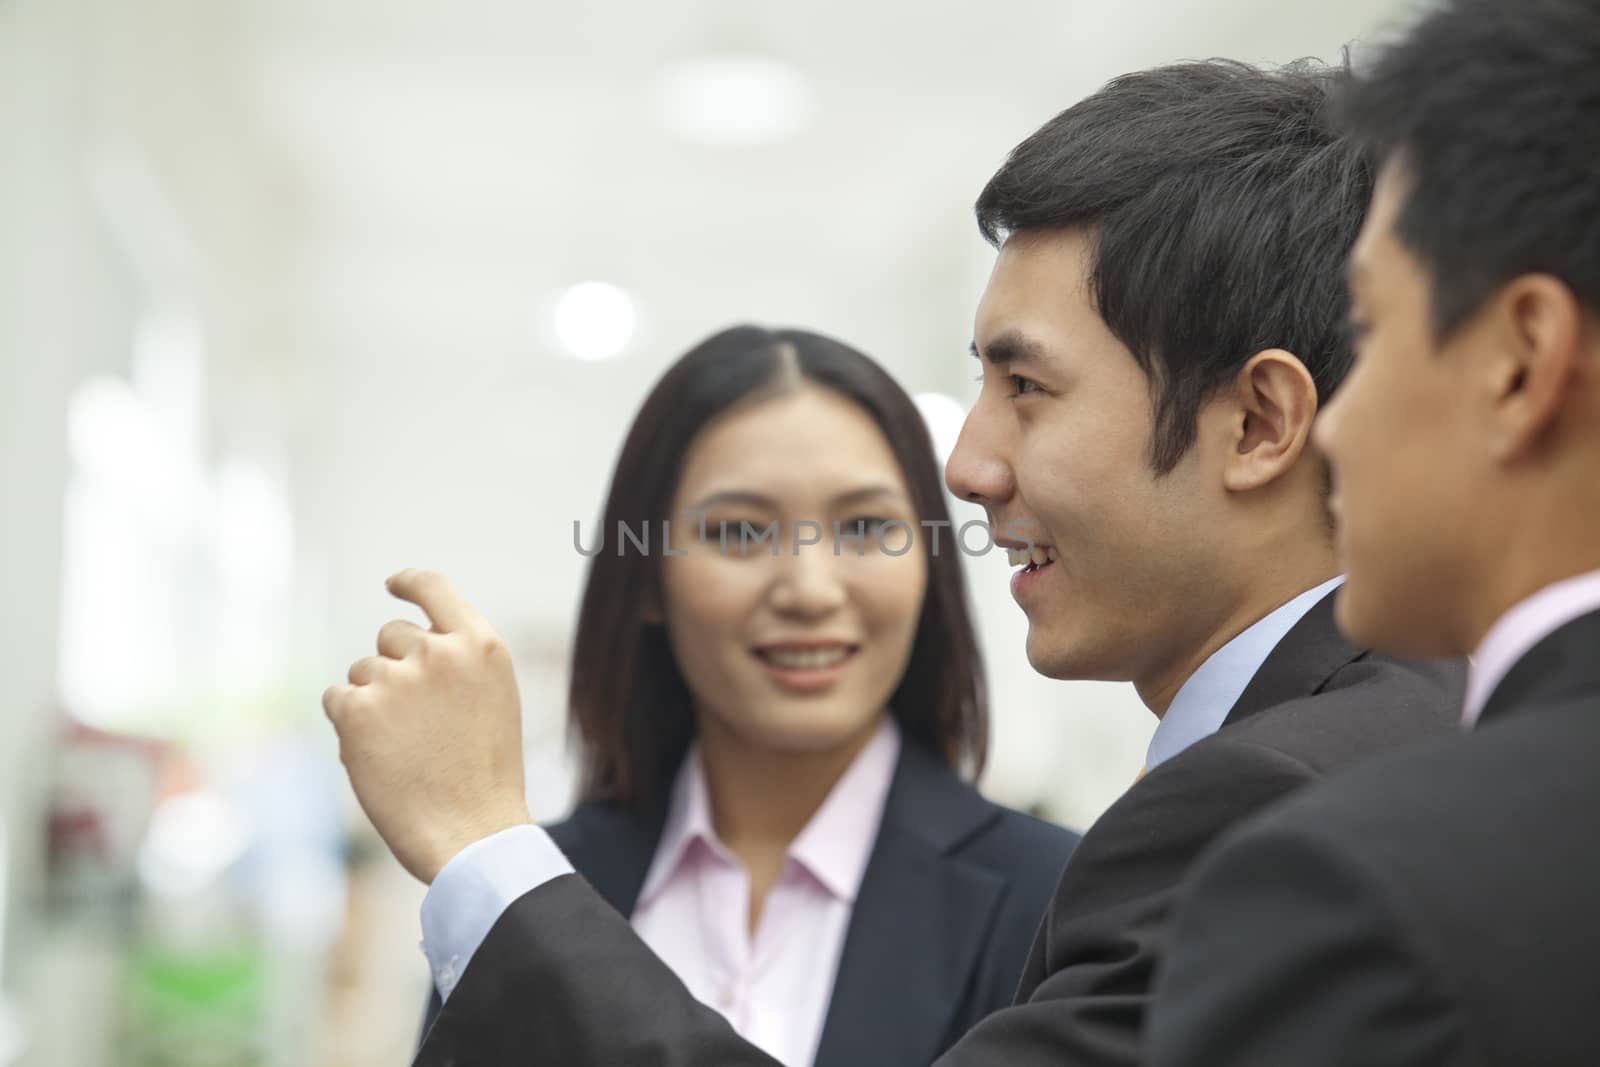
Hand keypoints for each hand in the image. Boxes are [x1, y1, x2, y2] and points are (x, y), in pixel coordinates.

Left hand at [323, 568, 531, 883]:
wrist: (471, 833)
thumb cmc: (485, 777)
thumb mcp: (493, 701)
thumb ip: (459, 665)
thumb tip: (407, 649)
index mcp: (481, 646)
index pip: (435, 589)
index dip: (409, 583)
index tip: (392, 585)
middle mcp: (438, 652)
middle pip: (390, 636)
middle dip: (394, 667)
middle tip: (417, 721)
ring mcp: (396, 678)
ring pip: (362, 672)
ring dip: (373, 702)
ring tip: (405, 748)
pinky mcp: (357, 710)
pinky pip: (336, 699)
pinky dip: (348, 724)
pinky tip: (378, 755)